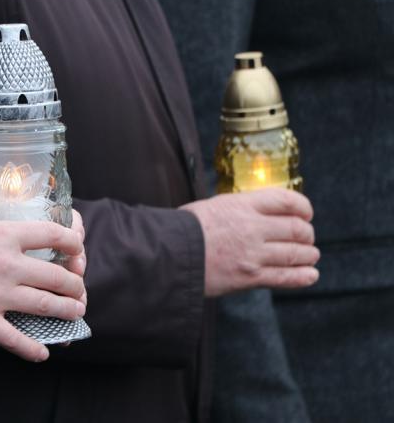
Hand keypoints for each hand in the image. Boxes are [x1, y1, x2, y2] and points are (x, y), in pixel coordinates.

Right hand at [0, 213, 85, 361]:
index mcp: (4, 235)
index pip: (53, 234)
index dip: (73, 243)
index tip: (78, 248)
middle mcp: (7, 265)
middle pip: (56, 276)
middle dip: (75, 285)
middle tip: (78, 290)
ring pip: (46, 306)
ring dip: (67, 311)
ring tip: (75, 312)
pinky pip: (15, 339)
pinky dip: (32, 349)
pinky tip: (44, 352)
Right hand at [181, 188, 318, 296]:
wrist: (168, 254)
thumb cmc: (184, 229)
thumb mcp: (213, 206)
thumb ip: (239, 208)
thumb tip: (260, 213)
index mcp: (242, 204)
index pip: (287, 201)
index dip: (303, 207)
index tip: (306, 213)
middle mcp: (252, 227)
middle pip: (297, 229)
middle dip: (307, 234)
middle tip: (306, 237)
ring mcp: (253, 254)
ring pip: (296, 253)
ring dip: (308, 254)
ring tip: (309, 256)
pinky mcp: (250, 277)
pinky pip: (286, 277)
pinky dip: (303, 276)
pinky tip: (310, 274)